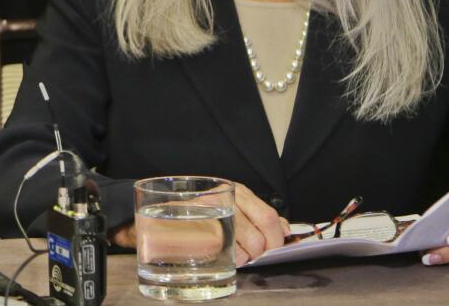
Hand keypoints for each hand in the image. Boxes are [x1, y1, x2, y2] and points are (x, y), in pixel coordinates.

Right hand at [108, 181, 289, 263]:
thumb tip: (287, 229)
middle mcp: (225, 196)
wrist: (161, 217)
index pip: (269, 216)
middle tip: (256, 257)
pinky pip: (221, 247)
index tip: (276, 250)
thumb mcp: (232, 210)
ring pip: (244, 243)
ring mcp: (210, 210)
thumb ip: (259, 218)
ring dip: (245, 256)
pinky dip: (228, 257)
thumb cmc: (200, 216)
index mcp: (238, 191)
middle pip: (260, 231)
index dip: (278, 238)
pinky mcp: (194, 225)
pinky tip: (223, 255)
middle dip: (264, 250)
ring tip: (236, 256)